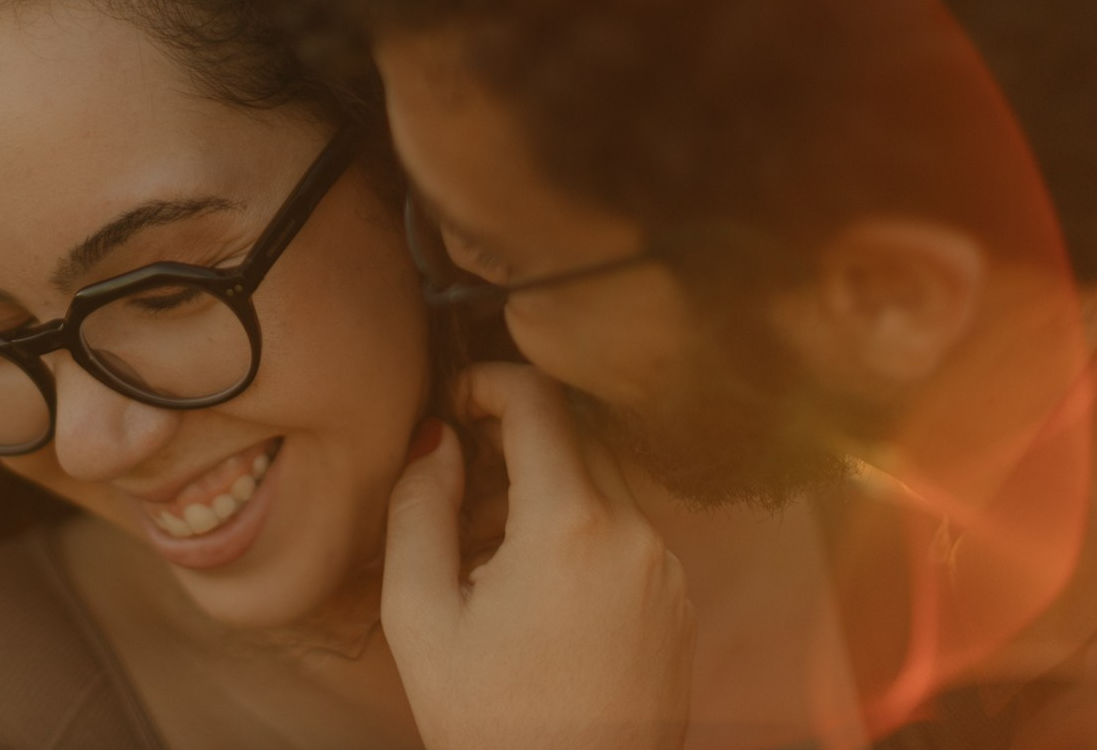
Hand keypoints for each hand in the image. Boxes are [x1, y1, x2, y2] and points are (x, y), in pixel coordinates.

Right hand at [382, 363, 694, 749]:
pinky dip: (580, 527)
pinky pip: (628, 530)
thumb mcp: (419, 614)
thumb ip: (418, 507)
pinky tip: (531, 584)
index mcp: (570, 527)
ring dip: (547, 482)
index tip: (453, 400)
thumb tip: (436, 439)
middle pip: (576, 432)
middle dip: (514, 432)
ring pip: (605, 480)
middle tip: (457, 473)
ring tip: (485, 543)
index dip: (488, 381)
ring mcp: (666, 570)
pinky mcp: (678, 602)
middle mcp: (635, 535)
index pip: (539, 400)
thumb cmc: (489, 724)